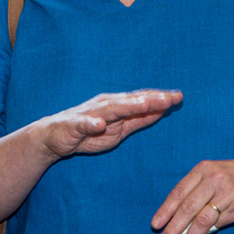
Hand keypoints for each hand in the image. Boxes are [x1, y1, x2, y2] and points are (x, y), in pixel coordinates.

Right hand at [33, 89, 182, 162]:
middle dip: (150, 99)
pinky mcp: (74, 124)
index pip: (141, 100)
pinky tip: (99, 124)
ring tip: (144, 104)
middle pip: (131, 101)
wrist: (54, 136)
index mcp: (118, 105)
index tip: (179, 97)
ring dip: (128, 106)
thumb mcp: (119, 129)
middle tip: (170, 98)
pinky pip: (84, 123)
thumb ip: (138, 120)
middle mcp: (106, 104)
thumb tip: (162, 112)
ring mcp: (90, 113)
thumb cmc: (88, 132)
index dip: (159, 98)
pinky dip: (91, 123)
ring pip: (112, 108)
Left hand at [152, 158, 233, 233]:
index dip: (166, 209)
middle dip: (173, 227)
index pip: (179, 191)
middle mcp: (214, 179)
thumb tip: (177, 218)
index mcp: (203, 169)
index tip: (155, 224)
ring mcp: (227, 194)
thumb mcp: (215, 174)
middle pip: (188, 207)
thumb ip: (197, 191)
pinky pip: (217, 224)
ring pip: (202, 219)